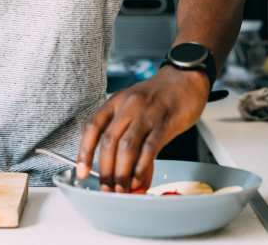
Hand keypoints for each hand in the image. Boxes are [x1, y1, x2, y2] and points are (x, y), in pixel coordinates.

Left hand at [77, 65, 208, 192]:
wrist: (185, 78)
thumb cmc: (159, 97)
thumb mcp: (137, 111)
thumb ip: (130, 140)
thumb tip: (127, 175)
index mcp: (116, 102)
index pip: (93, 127)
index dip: (84, 151)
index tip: (81, 171)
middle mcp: (128, 106)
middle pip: (109, 141)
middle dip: (105, 170)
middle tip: (106, 189)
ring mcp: (146, 114)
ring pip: (127, 147)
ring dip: (122, 173)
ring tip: (121, 190)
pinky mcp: (165, 123)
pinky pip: (149, 148)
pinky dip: (141, 167)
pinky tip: (139, 179)